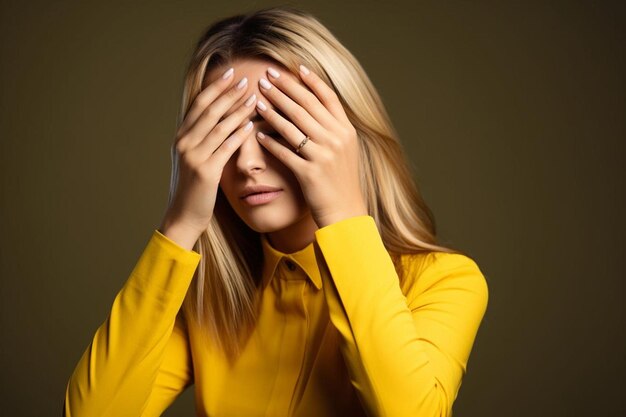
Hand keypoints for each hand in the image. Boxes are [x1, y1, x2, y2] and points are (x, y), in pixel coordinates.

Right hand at [160, 68, 257, 238]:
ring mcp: (193, 157)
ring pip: (219, 126)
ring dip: (237, 110)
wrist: (183, 216)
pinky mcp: (206, 172)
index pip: (199, 104)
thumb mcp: (190, 159)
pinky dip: (239, 134)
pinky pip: (225, 148)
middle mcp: (184, 143)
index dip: (215, 87)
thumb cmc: (192, 188)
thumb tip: (216, 118)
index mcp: (181, 137)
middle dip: (228, 93)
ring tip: (253, 98)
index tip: (230, 73)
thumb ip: (199, 139)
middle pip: (209, 110)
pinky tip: (251, 125)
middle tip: (245, 79)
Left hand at [254, 65, 367, 227]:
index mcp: (345, 130)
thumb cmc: (341, 179)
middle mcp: (336, 139)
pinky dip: (270, 141)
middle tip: (267, 76)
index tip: (293, 67)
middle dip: (284, 89)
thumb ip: (334, 126)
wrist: (345, 210)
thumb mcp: (345, 149)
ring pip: (293, 126)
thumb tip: (315, 103)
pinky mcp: (309, 173)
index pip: (327, 97)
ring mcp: (323, 156)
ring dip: (273, 110)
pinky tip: (257, 133)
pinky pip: (285, 152)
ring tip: (258, 98)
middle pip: (306, 106)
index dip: (310, 81)